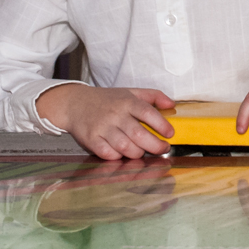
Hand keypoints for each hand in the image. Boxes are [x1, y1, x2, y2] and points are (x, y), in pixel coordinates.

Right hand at [35, 84, 175, 159]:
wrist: (76, 103)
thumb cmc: (108, 100)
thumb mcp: (131, 92)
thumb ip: (154, 96)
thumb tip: (172, 105)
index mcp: (127, 102)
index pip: (148, 113)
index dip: (162, 125)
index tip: (170, 134)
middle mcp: (115, 115)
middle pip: (139, 134)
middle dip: (155, 145)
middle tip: (162, 148)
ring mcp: (102, 128)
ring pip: (125, 147)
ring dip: (137, 153)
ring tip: (142, 150)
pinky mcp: (91, 140)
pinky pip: (108, 154)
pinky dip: (118, 157)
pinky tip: (122, 153)